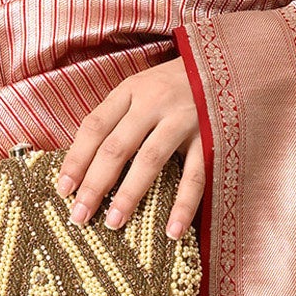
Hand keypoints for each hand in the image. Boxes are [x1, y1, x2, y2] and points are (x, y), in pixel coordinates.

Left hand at [56, 59, 205, 239]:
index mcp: (131, 89)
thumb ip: (119, 117)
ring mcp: (184, 118)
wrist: (232, 64)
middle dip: (94, 184)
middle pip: (116, 146)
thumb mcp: (143, 88)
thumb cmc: (178, 84)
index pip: (94, 126)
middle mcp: (154, 101)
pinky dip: (184, 205)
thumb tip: (85, 164)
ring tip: (113, 224)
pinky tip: (172, 231)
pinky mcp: (212, 135)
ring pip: (149, 161)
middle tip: (79, 215)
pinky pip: (195, 176)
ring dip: (129, 194)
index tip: (62, 190)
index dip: (76, 159)